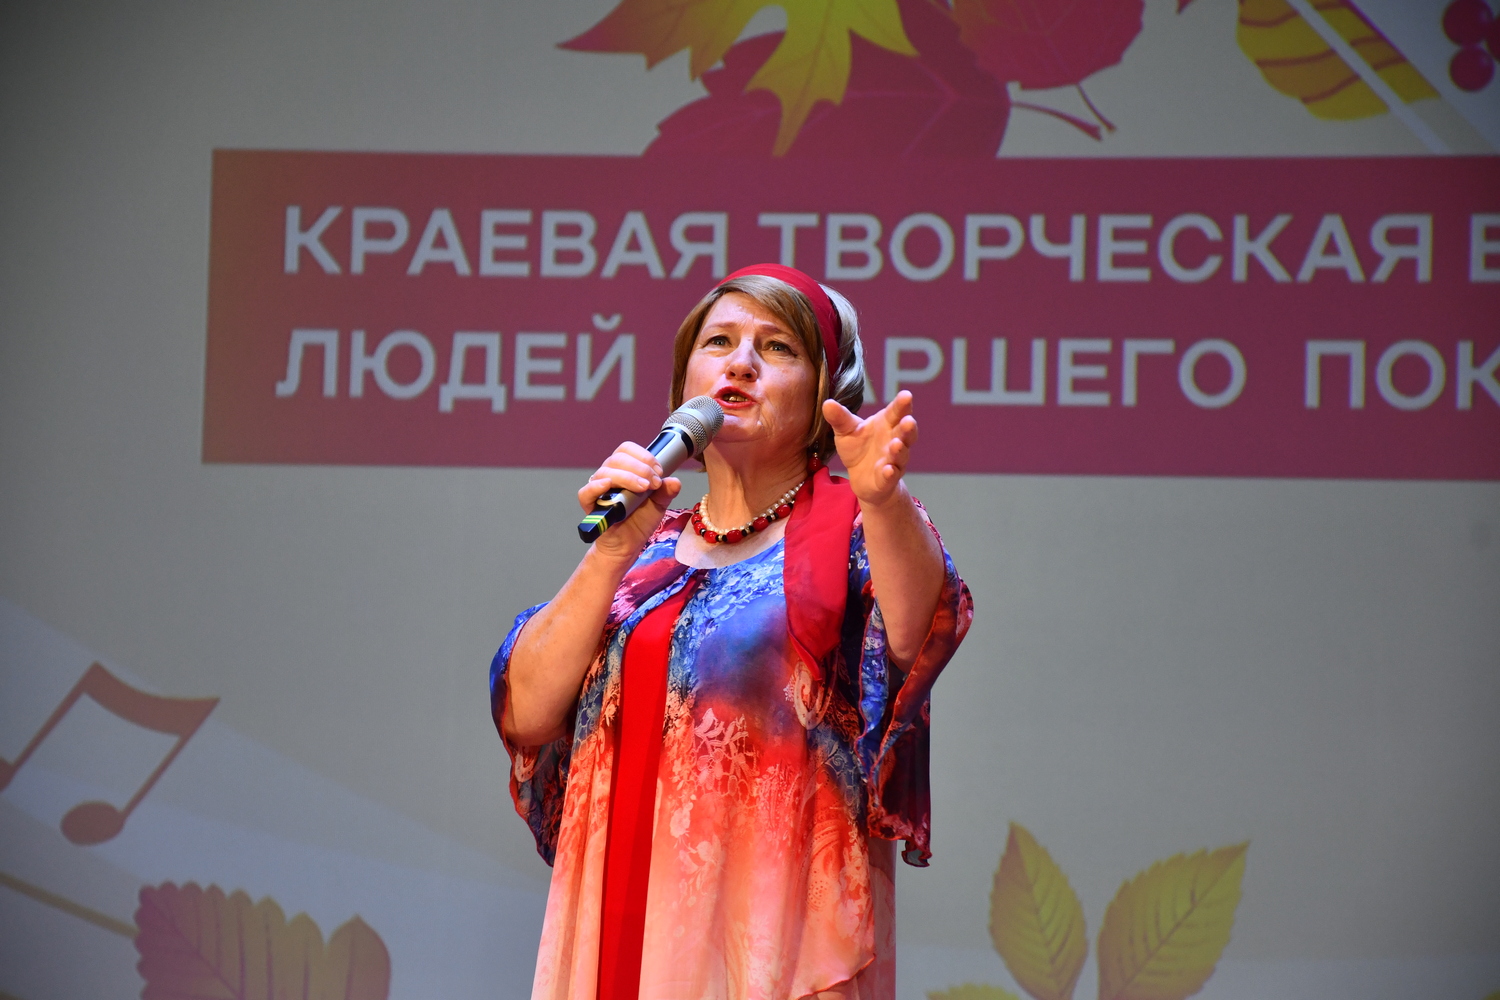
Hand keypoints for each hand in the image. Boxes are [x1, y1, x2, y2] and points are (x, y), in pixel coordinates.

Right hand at [578, 441, 681, 558]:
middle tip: (654, 483)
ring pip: (605, 472)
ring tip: (643, 488)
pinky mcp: (590, 505)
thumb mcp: (659, 504)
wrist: (628, 544)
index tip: (659, 472)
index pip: (627, 450)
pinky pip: (586, 492)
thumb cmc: (640, 520)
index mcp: (625, 469)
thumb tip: (674, 481)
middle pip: (618, 458)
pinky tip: (608, 485)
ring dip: (627, 477)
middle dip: (640, 468)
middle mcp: (610, 475)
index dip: (644, 456)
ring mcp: (599, 489)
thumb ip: (666, 491)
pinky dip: (596, 486)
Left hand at [822, 391, 918, 507]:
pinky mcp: (887, 479)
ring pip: (901, 455)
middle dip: (908, 427)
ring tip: (896, 444)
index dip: (902, 404)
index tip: (906, 395)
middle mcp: (895, 441)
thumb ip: (840, 418)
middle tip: (908, 420)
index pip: (897, 412)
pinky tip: (888, 469)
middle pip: (905, 433)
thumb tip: (827, 403)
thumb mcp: (846, 431)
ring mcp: (893, 461)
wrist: (860, 477)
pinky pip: (891, 476)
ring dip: (900, 450)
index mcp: (887, 424)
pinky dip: (891, 473)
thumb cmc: (858, 447)